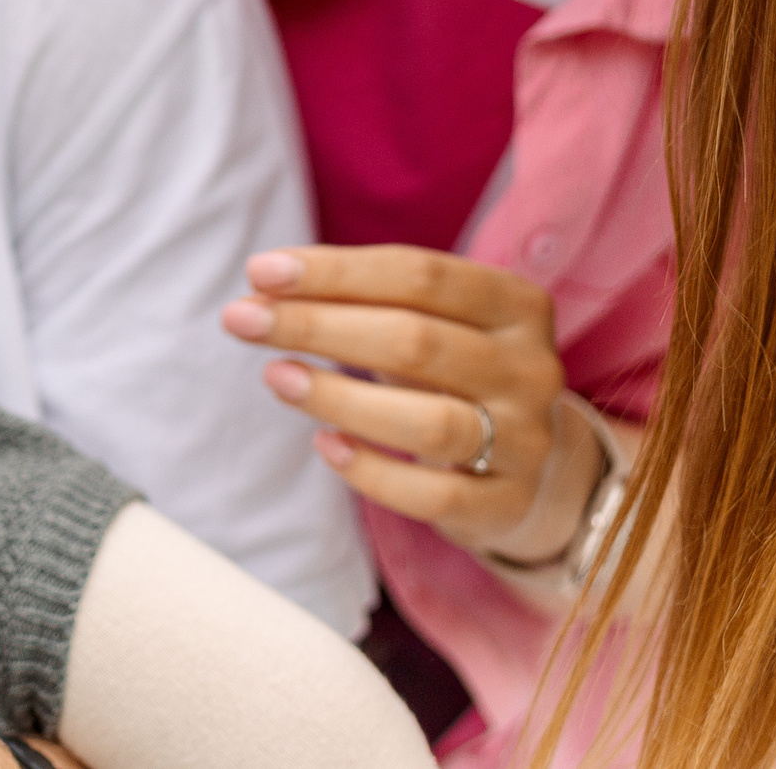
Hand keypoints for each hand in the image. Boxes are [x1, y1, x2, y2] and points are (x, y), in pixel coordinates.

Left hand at [222, 246, 602, 561]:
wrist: (535, 465)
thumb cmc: (453, 372)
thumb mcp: (427, 322)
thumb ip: (359, 300)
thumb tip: (262, 287)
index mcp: (516, 304)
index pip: (419, 275)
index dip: (334, 271)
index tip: (259, 271)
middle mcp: (530, 368)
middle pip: (415, 340)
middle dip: (316, 326)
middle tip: (241, 319)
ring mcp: (525, 441)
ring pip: (427, 420)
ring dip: (338, 397)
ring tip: (275, 377)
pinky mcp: (506, 504)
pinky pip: (433, 495)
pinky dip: (372, 472)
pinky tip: (324, 445)